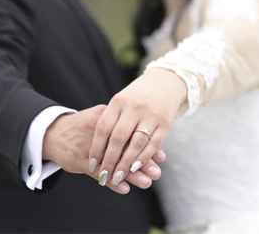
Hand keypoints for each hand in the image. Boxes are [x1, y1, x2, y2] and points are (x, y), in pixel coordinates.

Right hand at [43, 105, 165, 193]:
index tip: (161, 157)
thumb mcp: (105, 118)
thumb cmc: (87, 126)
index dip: (146, 146)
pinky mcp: (79, 159)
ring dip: (130, 174)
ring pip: (113, 162)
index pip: (132, 133)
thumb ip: (125, 127)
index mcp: (108, 116)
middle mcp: (100, 130)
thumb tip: (151, 139)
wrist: (55, 131)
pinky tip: (125, 188)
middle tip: (156, 173)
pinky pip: (97, 173)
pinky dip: (111, 182)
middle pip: (124, 148)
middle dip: (142, 162)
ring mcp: (88, 145)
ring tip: (146, 182)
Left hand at [88, 68, 186, 188]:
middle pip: (118, 138)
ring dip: (126, 163)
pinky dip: (143, 158)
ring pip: (136, 143)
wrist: (166, 82)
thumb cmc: (137, 96)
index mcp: (119, 101)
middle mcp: (134, 107)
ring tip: (118, 177)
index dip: (97, 148)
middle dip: (110, 160)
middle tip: (104, 176)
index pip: (103, 127)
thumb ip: (110, 119)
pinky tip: (135, 168)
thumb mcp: (121, 101)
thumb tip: (96, 148)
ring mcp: (151, 115)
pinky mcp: (165, 123)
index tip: (92, 165)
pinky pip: (153, 144)